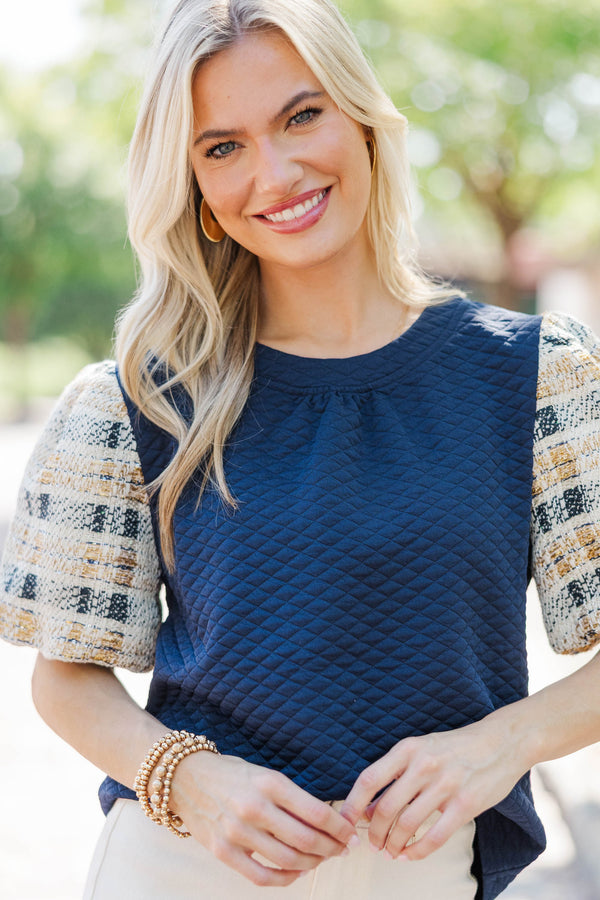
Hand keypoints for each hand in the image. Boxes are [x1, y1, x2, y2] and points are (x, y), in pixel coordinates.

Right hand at [168, 751, 358, 885]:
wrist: (186, 777)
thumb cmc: (231, 775)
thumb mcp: (265, 775)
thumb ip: (291, 798)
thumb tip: (327, 821)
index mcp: (269, 783)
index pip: (316, 812)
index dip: (340, 828)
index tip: (351, 834)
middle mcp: (254, 807)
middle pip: (306, 839)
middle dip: (332, 848)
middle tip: (343, 849)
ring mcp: (237, 831)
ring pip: (288, 859)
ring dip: (312, 863)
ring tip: (321, 859)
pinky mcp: (222, 851)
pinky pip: (261, 876)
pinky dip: (285, 878)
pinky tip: (295, 872)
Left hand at [340, 717, 527, 860]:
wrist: (500, 742)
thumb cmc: (455, 747)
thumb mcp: (421, 748)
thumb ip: (396, 772)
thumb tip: (368, 807)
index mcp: (408, 748)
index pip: (369, 779)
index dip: (352, 805)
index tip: (344, 823)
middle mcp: (423, 765)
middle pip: (385, 808)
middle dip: (374, 833)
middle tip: (373, 845)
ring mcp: (445, 785)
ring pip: (406, 825)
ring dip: (393, 845)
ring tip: (391, 852)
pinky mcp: (465, 804)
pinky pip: (434, 837)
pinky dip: (417, 852)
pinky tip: (410, 855)